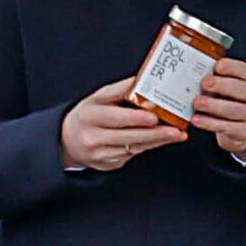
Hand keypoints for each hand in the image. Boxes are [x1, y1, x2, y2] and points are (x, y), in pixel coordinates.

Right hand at [63, 74, 185, 170]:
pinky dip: (147, 146)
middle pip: (128, 136)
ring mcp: (100, 154)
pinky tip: (160, 140)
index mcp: (90, 115)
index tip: (154, 117)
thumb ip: (120, 90)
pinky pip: (132, 155)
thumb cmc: (89, 115)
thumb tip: (144, 79)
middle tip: (175, 130)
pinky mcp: (107, 165)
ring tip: (176, 134)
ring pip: (134, 147)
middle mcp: (93, 136)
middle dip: (155, 133)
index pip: (115, 117)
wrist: (69, 140)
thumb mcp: (98, 98)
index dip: (135, 118)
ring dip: (157, 141)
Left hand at [193, 57, 245, 158]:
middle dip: (220, 85)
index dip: (230, 67)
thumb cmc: (232, 101)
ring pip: (232, 110)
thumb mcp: (229, 86)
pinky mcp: (245, 132)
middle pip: (240, 89)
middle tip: (204, 84)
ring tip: (197, 103)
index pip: (243, 70)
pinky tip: (197, 120)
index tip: (216, 66)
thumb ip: (218, 79)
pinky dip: (209, 123)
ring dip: (213, 106)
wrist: (241, 129)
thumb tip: (196, 75)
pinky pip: (226, 127)